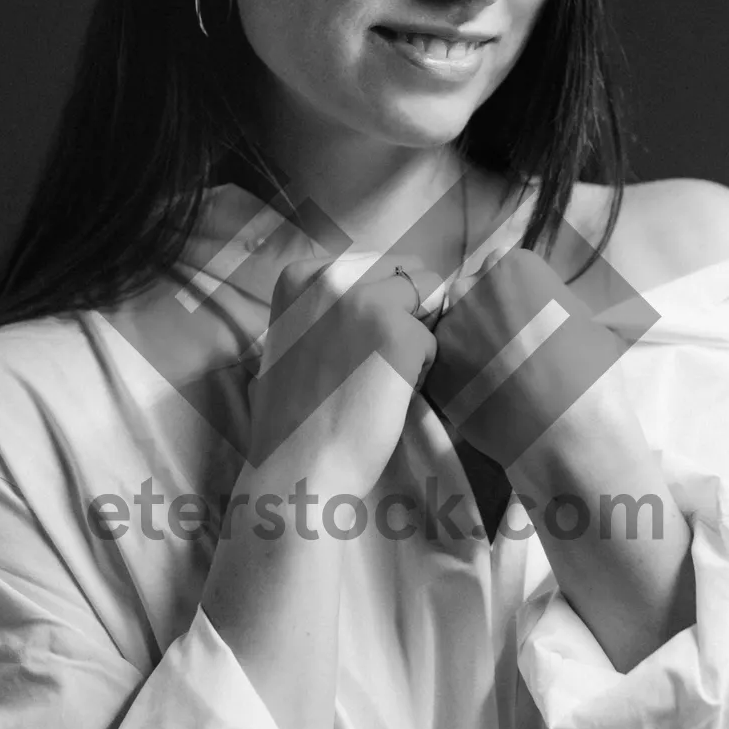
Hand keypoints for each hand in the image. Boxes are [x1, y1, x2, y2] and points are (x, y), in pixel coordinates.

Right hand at [248, 253, 440, 491]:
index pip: (373, 262)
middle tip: (381, 360)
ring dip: (419, 334)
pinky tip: (390, 397)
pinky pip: (435, 340)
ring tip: (384, 377)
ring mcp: (367, 300)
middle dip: (407, 309)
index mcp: (301, 272)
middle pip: (407, 270)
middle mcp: (332, 275)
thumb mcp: (293, 337)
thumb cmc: (292, 415)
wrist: (298, 466)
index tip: (355, 345)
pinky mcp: (400, 334)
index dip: (380, 301)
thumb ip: (327, 305)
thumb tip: (377, 285)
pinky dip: (423, 370)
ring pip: (429, 297)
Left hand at [424, 245, 626, 470]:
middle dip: (485, 315)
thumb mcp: (583, 317)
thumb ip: (550, 300)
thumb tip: (539, 307)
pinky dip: (459, 377)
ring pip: (455, 330)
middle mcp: (470, 288)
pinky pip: (445, 366)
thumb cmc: (589, 370)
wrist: (565, 429)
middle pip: (472, 294)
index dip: (513, 296)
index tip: (524, 318)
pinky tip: (484, 396)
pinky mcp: (434, 369)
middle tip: (508, 348)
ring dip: (469, 345)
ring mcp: (447, 329)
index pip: (502, 269)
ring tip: (496, 377)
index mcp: (511, 266)